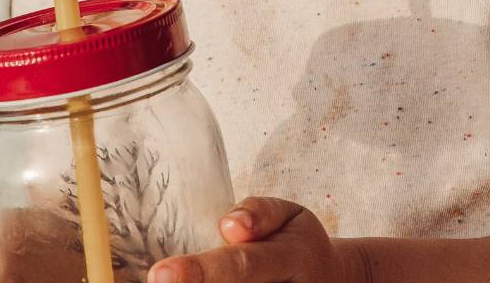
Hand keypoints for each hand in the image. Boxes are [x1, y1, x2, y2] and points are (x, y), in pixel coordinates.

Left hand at [149, 196, 364, 282]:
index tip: (161, 273)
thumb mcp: (290, 214)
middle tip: (157, 279)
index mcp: (292, 257)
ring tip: (165, 280)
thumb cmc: (297, 242)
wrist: (332, 281)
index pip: (242, 265)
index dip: (200, 272)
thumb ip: (259, 212)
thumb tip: (229, 227)